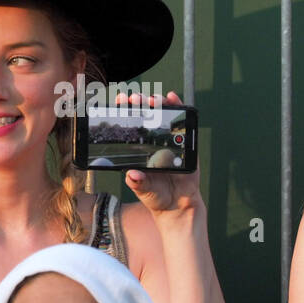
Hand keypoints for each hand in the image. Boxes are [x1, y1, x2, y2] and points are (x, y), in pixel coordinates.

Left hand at [114, 90, 201, 215]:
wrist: (178, 204)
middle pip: (145, 114)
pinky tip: (173, 97)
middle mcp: (151, 141)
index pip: (129, 125)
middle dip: (139, 103)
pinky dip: (178, 107)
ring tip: (153, 99)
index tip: (119, 101)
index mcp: (137, 149)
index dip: (124, 111)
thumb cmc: (156, 196)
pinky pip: (181, 122)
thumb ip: (138, 183)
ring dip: (157, 102)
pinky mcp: (184, 141)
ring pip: (162, 114)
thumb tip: (132, 175)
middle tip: (135, 99)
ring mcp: (168, 139)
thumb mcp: (144, 190)